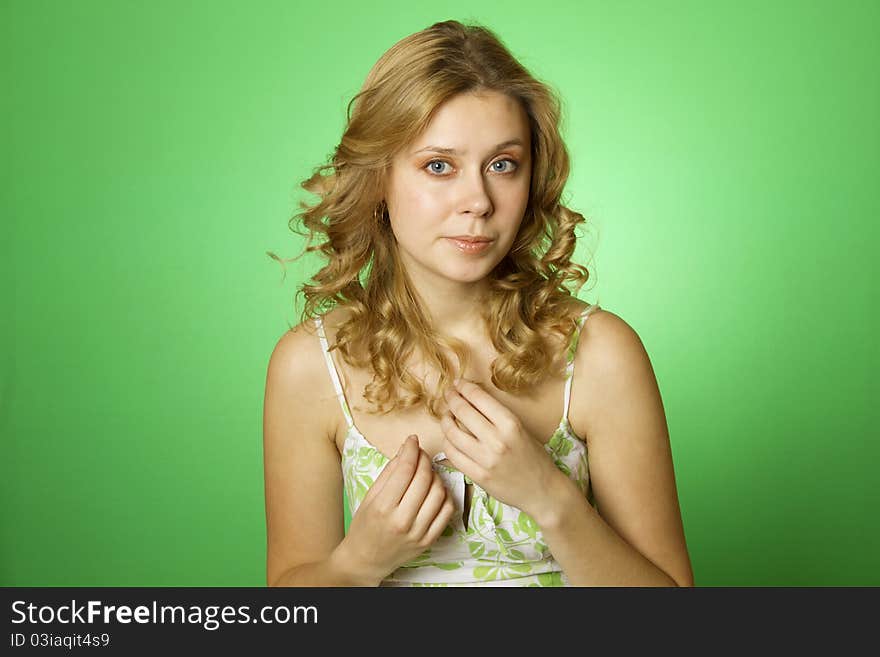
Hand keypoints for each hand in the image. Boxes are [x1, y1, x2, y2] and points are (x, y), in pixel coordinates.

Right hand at [338, 435, 455, 583]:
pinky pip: (447, 510)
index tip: (412, 440)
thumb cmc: (364, 526)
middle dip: (424, 459)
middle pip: (424, 479)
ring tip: (426, 473)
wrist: (366, 559)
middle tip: (420, 453)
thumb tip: (406, 449)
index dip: (411, 449)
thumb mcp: (370, 496)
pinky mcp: (429, 540)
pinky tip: (434, 490)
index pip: (405, 470)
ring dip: (435, 476)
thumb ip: (389, 472)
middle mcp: (402, 521)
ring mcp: (418, 532)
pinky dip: (444, 495)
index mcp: (383, 507)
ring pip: (439, 492)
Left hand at [441, 379, 560, 515]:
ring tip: (447, 416)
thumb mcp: (521, 429)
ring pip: (452, 433)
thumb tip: (471, 398)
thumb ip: (497, 416)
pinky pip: (453, 455)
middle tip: (448, 394)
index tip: (458, 383)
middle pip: (462, 411)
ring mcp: (486, 460)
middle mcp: (497, 440)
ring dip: (445, 420)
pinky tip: (450, 438)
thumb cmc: (534, 458)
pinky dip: (448, 443)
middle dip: (451, 398)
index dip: (464, 387)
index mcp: (511, 424)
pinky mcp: (478, 476)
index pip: (479, 398)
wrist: (543, 491)